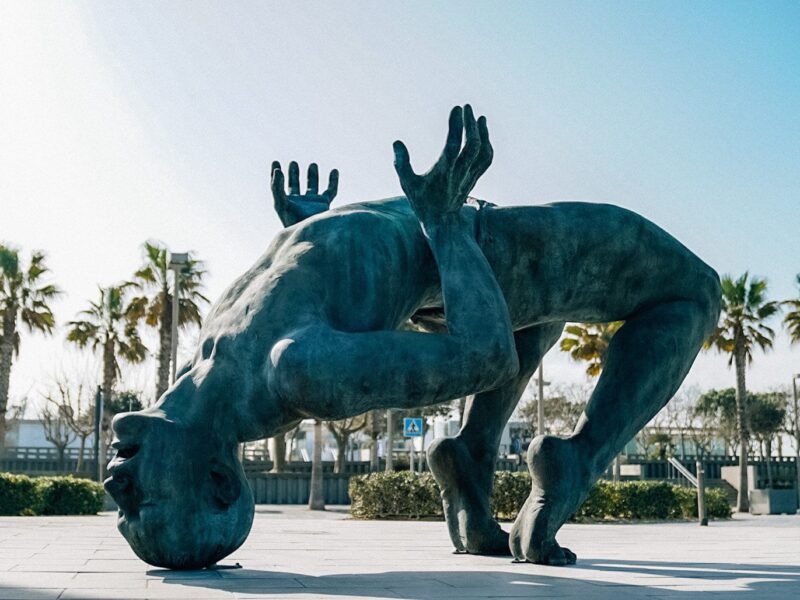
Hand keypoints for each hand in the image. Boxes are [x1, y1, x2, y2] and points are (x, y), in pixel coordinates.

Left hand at [271, 161, 338, 226]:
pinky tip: (334, 171)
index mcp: (286, 202)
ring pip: (312, 186)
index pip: (279, 185)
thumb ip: (276, 187)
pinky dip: (333, 181)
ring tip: (312, 165)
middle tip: (293, 163)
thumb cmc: (293, 221)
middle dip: (294, 174)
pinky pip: (330, 191)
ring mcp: (312, 203)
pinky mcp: (324, 204)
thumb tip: (277, 170)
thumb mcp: (281, 203)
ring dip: (312, 176)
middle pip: (295, 185)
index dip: (276, 174)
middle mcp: (299, 202)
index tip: (275, 162)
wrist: (310, 234)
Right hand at [393, 105, 492, 222]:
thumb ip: (401, 164)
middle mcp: (459, 173)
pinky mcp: (474, 178)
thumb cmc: (422, 202)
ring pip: (483, 153)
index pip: (453, 145)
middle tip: (466, 107)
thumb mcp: (407, 184)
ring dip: (483, 133)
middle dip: (471, 124)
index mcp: (443, 172)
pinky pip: (486, 160)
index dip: (456, 126)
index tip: (457, 108)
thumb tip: (397, 142)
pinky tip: (483, 134)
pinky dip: (487, 145)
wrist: (442, 223)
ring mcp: (469, 176)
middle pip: (472, 146)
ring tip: (478, 118)